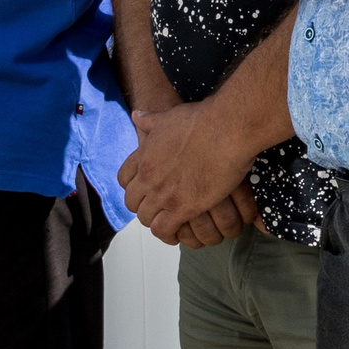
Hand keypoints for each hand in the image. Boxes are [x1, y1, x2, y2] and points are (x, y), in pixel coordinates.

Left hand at [121, 99, 265, 243]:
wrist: (224, 130)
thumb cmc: (201, 120)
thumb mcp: (168, 117)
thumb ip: (150, 120)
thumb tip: (136, 114)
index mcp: (144, 156)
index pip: (123, 179)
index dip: (133, 186)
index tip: (144, 188)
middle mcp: (149, 177)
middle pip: (133, 202)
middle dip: (143, 205)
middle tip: (158, 206)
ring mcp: (164, 194)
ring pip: (146, 218)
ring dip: (155, 220)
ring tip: (168, 220)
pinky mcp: (183, 208)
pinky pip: (164, 230)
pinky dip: (168, 234)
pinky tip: (177, 231)